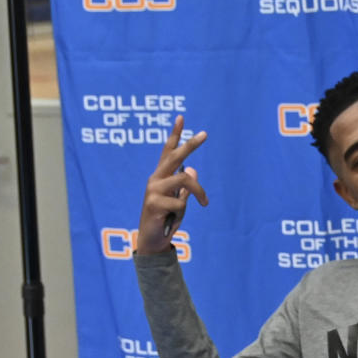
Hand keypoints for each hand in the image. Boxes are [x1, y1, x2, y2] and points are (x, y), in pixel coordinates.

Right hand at [137, 115, 208, 254]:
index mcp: (161, 177)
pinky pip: (180, 202)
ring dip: (199, 191)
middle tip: (204, 134)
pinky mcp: (153, 204)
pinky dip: (184, 210)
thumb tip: (193, 169)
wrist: (154, 240)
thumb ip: (184, 186)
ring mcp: (153, 191)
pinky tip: (175, 218)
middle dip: (190, 145)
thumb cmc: (166, 219)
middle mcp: (155, 180)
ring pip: (184, 180)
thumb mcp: (178, 200)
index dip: (174, 135)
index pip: (167, 152)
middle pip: (174, 157)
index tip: (181, 117)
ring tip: (205, 202)